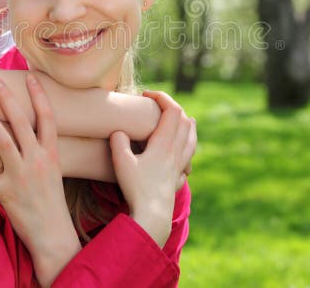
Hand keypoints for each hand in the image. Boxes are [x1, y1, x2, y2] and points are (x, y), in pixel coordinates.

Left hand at [0, 75, 80, 286]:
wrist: (53, 231)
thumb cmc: (51, 198)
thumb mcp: (52, 168)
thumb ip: (42, 148)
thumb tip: (33, 127)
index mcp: (51, 154)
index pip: (46, 119)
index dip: (39, 97)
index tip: (30, 78)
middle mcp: (37, 161)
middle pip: (21, 125)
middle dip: (8, 100)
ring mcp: (21, 177)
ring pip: (1, 144)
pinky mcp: (6, 194)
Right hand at [110, 90, 196, 247]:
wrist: (152, 215)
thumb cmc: (136, 189)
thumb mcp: (121, 163)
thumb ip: (118, 142)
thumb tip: (118, 131)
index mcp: (164, 144)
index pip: (172, 111)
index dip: (162, 97)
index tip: (147, 94)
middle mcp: (176, 152)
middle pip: (185, 121)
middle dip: (173, 107)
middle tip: (159, 104)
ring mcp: (179, 166)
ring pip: (192, 139)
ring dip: (188, 125)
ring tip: (186, 120)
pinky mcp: (177, 178)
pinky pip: (189, 157)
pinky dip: (189, 147)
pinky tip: (183, 152)